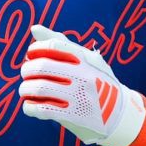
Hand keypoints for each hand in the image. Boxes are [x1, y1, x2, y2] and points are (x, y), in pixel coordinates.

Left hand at [18, 24, 145, 145]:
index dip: (35, 49)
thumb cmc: (99, 81)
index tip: (31, 55)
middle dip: (27, 70)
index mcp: (86, 58)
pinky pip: (43, 110)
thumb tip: (34, 28)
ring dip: (25, 89)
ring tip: (25, 90)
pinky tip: (29, 106)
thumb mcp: (88, 59)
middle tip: (26, 74)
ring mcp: (79, 96)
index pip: (53, 45)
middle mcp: (83, 75)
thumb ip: (60, 42)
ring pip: (39, 88)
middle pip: (41, 67)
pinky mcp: (74, 116)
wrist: (121, 114)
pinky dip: (30, 107)